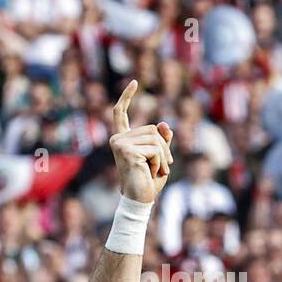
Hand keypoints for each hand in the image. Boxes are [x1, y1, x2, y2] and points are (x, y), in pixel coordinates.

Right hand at [109, 80, 173, 203]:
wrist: (140, 200)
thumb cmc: (148, 181)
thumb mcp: (159, 157)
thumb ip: (161, 140)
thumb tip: (164, 124)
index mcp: (122, 139)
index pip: (120, 113)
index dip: (127, 97)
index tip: (134, 82)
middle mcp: (117, 139)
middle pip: (151, 129)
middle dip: (164, 147)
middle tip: (162, 166)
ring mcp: (119, 144)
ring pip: (155, 138)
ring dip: (163, 156)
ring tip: (156, 170)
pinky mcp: (126, 150)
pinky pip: (155, 148)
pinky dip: (160, 161)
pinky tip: (152, 171)